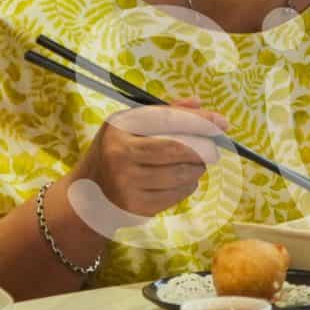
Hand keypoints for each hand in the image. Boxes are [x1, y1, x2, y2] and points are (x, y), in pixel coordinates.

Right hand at [63, 99, 225, 223]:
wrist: (87, 197)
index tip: (222, 123)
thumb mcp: (130, 127)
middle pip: (178, 148)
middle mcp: (119, 154)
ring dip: (198, 169)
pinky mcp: (136, 206)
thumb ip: (164, 113)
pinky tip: (181, 182)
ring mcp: (126, 183)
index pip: (167, 119)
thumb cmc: (116, 154)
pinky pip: (178, 194)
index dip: (199, 120)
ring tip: (195, 165)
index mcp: (119, 127)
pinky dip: (188, 186)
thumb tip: (199, 103)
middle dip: (204, 148)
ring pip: (182, 173)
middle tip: (214, 150)